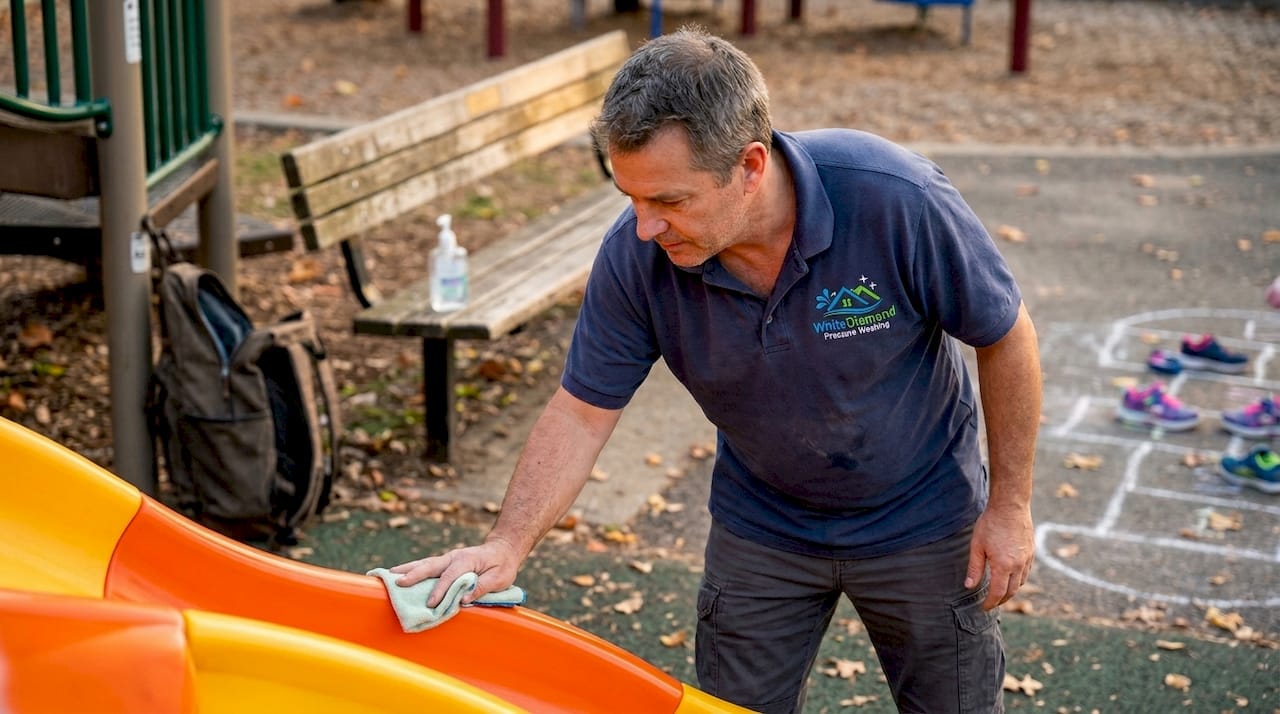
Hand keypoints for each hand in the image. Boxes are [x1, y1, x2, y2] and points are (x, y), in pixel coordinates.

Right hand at [388, 536, 520, 606]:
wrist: (503, 550)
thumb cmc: (502, 565)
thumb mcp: (500, 578)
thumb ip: (482, 587)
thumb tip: (465, 599)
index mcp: (467, 560)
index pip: (450, 577)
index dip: (440, 591)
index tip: (430, 604)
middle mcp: (453, 557)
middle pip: (430, 566)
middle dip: (414, 575)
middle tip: (397, 583)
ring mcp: (447, 559)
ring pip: (424, 564)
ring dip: (407, 569)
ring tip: (388, 575)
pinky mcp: (444, 564)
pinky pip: (426, 567)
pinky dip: (412, 570)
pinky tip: (399, 575)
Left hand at [964, 505, 1034, 610]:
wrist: (1010, 506)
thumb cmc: (990, 524)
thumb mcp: (977, 546)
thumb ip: (974, 568)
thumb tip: (969, 586)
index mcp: (1003, 565)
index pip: (998, 592)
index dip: (991, 603)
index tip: (984, 607)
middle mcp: (1018, 565)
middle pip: (1011, 591)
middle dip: (1001, 600)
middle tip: (991, 603)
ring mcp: (1027, 559)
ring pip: (1021, 583)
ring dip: (1011, 591)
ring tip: (1000, 593)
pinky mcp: (1032, 552)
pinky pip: (1026, 572)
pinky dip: (1018, 580)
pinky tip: (1010, 578)